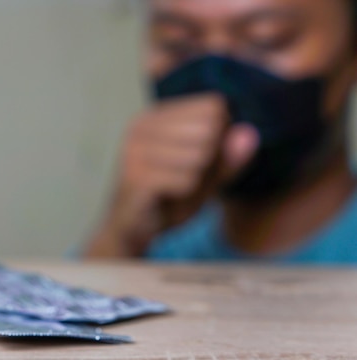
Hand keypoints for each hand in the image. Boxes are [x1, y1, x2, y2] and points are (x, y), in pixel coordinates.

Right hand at [84, 93, 257, 257]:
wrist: (131, 231)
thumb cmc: (168, 199)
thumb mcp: (205, 177)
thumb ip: (227, 157)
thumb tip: (249, 134)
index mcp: (155, 116)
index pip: (213, 106)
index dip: (220, 137)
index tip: (197, 160)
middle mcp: (142, 126)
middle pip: (209, 129)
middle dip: (210, 160)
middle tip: (185, 179)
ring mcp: (135, 150)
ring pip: (200, 156)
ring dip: (197, 180)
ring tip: (174, 189)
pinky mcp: (136, 176)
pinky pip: (187, 181)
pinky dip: (186, 194)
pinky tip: (166, 198)